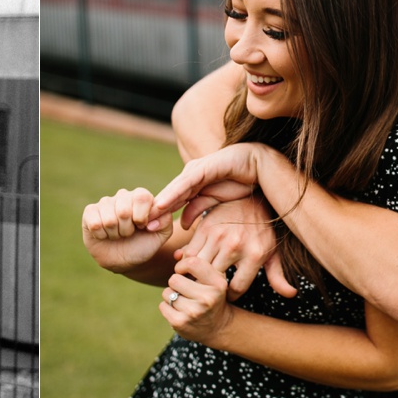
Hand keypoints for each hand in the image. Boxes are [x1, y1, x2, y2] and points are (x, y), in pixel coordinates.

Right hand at [81, 187, 173, 273]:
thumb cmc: (143, 245)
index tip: (143, 227)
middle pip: (123, 210)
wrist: (124, 260)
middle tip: (128, 233)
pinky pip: (95, 223)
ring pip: (109, 219)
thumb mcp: (161, 236)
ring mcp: (105, 203)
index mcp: (141, 197)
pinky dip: (101, 235)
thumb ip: (165, 221)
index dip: (142, 217)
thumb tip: (153, 214)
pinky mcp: (90, 212)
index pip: (141, 197)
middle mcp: (123, 196)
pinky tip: (104, 235)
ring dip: (115, 234)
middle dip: (127, 229)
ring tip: (117, 235)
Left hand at [149, 144, 269, 227]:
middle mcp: (190, 177)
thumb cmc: (239, 183)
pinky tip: (162, 203)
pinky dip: (173, 193)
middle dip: (154, 211)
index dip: (159, 216)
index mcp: (192, 186)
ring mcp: (196, 170)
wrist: (259, 166)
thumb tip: (181, 225)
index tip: (145, 231)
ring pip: (174, 190)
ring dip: (159, 203)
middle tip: (138, 225)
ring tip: (147, 216)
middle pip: (169, 197)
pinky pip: (186, 183)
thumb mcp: (215, 202)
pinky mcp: (205, 167)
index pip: (172, 203)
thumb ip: (198, 209)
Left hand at [161, 254, 233, 343]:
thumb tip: (176, 254)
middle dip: (176, 283)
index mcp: (218, 284)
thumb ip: (197, 264)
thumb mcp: (212, 279)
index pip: (193, 262)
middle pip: (174, 279)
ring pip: (167, 292)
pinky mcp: (180, 322)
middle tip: (185, 290)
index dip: (183, 265)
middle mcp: (208, 298)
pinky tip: (180, 311)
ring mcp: (194, 312)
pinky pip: (163, 306)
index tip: (184, 271)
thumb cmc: (210, 295)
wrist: (218, 326)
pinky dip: (168, 307)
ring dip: (172, 295)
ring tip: (184, 301)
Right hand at [178, 195, 297, 299]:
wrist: (251, 200)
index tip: (228, 293)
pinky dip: (188, 261)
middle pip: (213, 279)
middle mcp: (235, 245)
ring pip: (198, 267)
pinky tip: (195, 264)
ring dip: (197, 275)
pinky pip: (189, 252)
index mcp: (254, 255)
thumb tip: (291, 294)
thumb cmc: (263, 232)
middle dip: (211, 287)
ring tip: (202, 277)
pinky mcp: (205, 227)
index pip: (235, 288)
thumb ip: (278, 276)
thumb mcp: (273, 253)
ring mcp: (218, 236)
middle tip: (211, 288)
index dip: (230, 295)